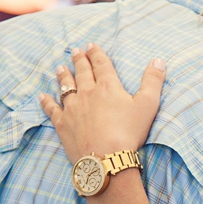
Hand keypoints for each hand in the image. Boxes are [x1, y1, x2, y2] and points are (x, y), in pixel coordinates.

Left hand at [39, 43, 165, 163]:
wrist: (107, 158)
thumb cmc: (129, 132)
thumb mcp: (148, 105)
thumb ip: (153, 81)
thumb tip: (158, 61)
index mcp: (108, 86)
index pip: (101, 64)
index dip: (96, 53)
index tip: (91, 45)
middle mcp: (87, 93)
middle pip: (82, 72)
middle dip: (79, 60)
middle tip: (75, 51)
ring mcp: (73, 108)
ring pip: (65, 87)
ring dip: (63, 76)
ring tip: (60, 67)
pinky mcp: (63, 124)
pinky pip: (52, 109)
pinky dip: (47, 101)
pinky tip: (43, 96)